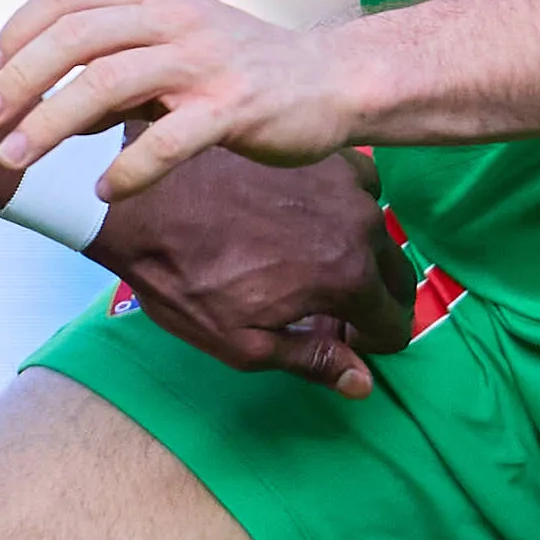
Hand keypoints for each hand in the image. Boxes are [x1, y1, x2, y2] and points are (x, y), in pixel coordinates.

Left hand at [0, 0, 369, 197]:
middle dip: (18, 80)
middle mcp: (174, 19)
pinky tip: (106, 192)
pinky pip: (166, 140)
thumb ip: (112, 66)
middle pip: (74, 38)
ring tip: (16, 159)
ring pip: (106, 84)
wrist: (334, 81)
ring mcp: (204, 61)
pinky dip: (127, 169)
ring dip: (50, 125)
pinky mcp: (234, 107)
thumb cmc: (240, 70)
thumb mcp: (172, 49)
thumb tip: (39, 101)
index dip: (18, 30)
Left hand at [86, 144, 415, 398]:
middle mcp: (361, 227)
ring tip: (312, 261)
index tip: (342, 341)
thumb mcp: (243, 343)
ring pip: (378, 231)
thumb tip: (363, 383)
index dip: (371, 344)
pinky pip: (359, 188)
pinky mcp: (324, 156)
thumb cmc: (185, 280)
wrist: (141, 203)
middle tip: (331, 310)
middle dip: (373, 301)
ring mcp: (345, 184)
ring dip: (359, 253)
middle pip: (398, 277)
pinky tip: (306, 217)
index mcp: (348, 279)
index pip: (397, 326)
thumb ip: (312, 361)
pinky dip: (344, 208)